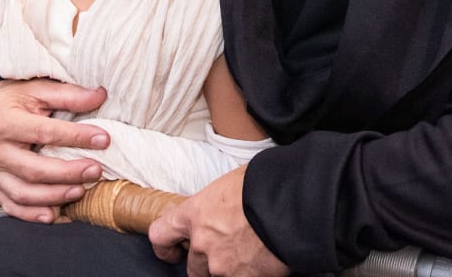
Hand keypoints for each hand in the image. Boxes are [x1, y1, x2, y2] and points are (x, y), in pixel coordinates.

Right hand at [0, 78, 110, 222]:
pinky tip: (52, 214)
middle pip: (33, 169)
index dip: (76, 137)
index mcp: (5, 122)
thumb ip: (67, 95)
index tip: (103, 139)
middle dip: (67, 173)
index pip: (45, 132)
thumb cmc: (11, 99)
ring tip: (80, 191)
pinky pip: (11, 205)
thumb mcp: (36, 88)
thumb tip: (99, 96)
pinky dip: (31, 214)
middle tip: (95, 170)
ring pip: (23, 193)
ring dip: (53, 196)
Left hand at [150, 167, 289, 276]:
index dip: (166, 246)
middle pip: (192, 266)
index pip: (160, 235)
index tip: (173, 250)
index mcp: (195, 214)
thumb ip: (218, 202)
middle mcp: (202, 243)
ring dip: (228, 269)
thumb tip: (224, 205)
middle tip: (227, 250)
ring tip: (250, 254)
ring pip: (216, 276)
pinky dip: (249, 274)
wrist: (291, 205)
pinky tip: (262, 263)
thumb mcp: (232, 183)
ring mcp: (221, 266)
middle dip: (207, 262)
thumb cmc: (265, 185)